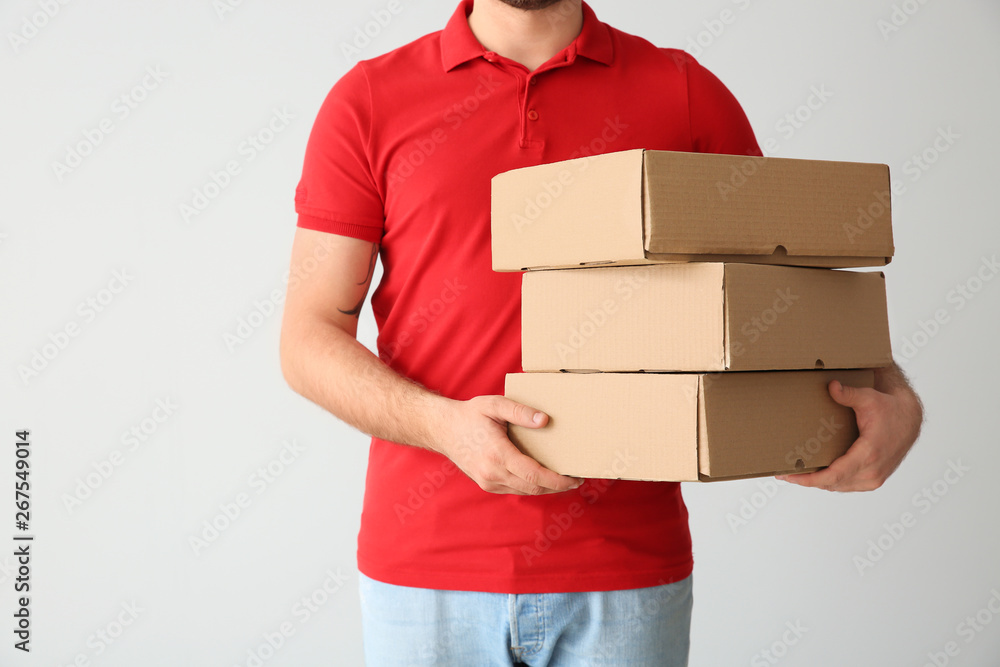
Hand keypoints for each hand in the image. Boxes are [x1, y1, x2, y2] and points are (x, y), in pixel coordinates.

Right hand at [432, 395, 582, 495]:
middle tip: (577, 479)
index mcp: (497, 454)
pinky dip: (532, 486)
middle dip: (558, 486)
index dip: (558, 480)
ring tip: (565, 479)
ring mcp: (488, 481)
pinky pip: (515, 489)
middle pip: (534, 488)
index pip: (535, 475)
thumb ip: (520, 411)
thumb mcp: (495, 405)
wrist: (442, 429)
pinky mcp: (487, 484)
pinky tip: (543, 478)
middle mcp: (492, 473)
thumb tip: (545, 420)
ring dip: (546, 488)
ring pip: (525, 491)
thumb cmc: (470, 414)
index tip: (575, 478)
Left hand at [777, 364, 923, 491]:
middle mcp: (873, 471)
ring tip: (794, 474)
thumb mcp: (869, 398)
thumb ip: (849, 394)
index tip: (789, 475)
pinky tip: (814, 475)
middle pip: (832, 483)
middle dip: (806, 480)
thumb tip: (832, 386)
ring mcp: (874, 478)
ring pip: (838, 486)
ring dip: (816, 483)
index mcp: (869, 454)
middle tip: (782, 473)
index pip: (834, 475)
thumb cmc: (890, 409)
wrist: (909, 420)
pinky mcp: (874, 479)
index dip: (809, 479)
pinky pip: (846, 485)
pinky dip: (830, 482)